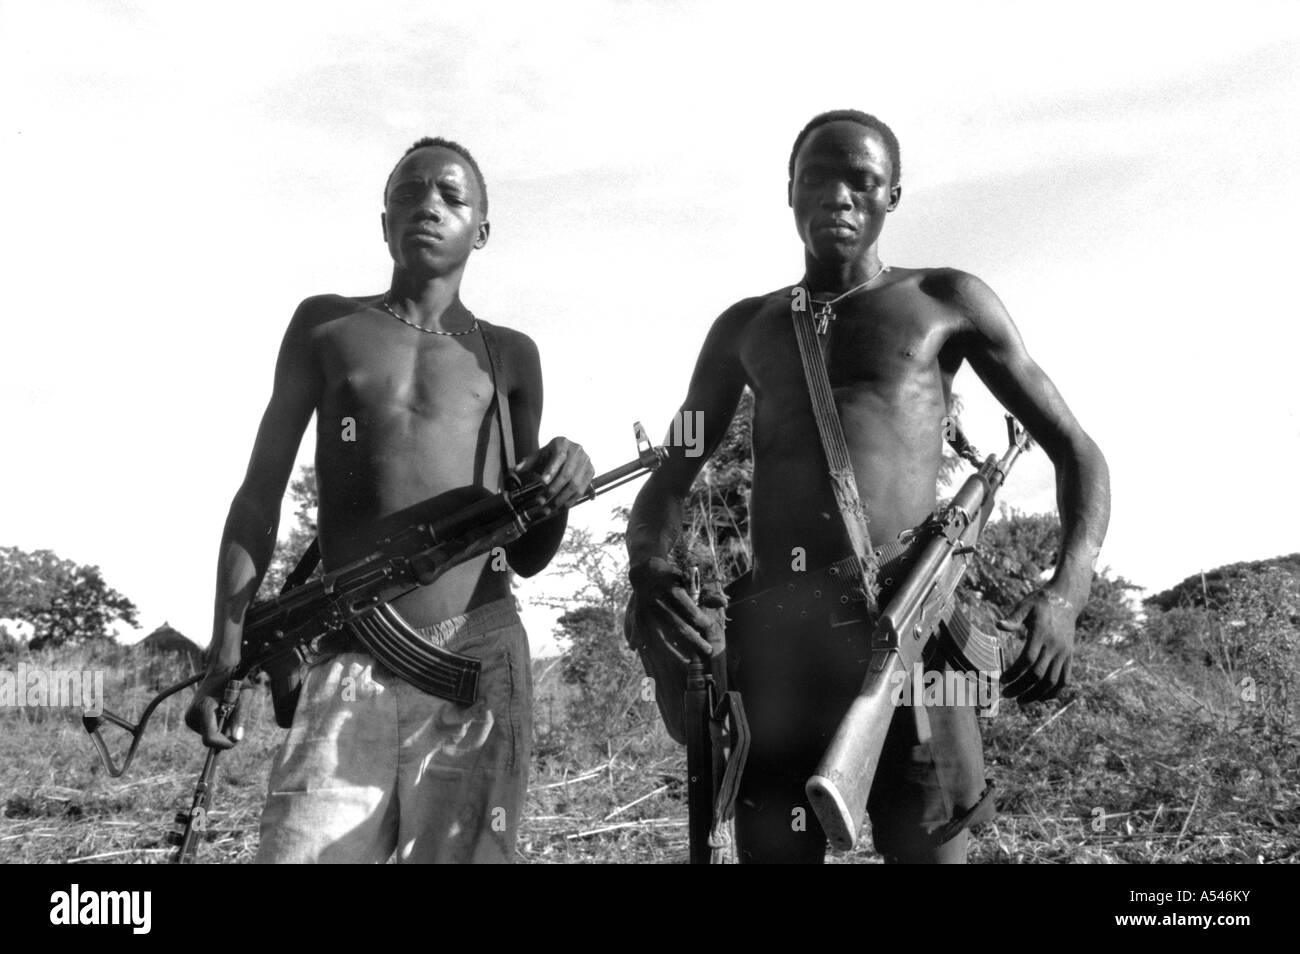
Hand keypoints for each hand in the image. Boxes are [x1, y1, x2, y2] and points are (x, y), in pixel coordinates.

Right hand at [184, 665, 247, 749]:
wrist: (219, 668)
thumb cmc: (235, 679)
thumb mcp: (245, 694)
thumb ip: (241, 715)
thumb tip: (237, 738)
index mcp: (204, 707)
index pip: (211, 738)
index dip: (225, 743)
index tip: (236, 738)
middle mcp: (192, 714)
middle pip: (211, 739)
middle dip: (225, 735)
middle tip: (236, 718)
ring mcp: (189, 718)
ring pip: (210, 736)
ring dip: (222, 729)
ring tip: (228, 709)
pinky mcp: (190, 719)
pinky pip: (207, 731)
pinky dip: (217, 726)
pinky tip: (220, 711)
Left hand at [516, 436, 595, 512]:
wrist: (568, 452)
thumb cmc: (551, 454)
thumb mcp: (539, 455)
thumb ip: (528, 462)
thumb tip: (515, 470)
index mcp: (563, 443)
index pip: (559, 457)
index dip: (551, 470)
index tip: (542, 481)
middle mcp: (578, 451)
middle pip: (568, 474)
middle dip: (553, 489)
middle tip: (540, 501)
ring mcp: (586, 463)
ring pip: (576, 485)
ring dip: (561, 499)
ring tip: (548, 509)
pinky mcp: (591, 473)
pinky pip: (582, 491)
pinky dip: (570, 501)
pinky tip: (559, 508)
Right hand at [626, 557, 725, 661]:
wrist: (644, 575)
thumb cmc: (671, 579)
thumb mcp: (688, 581)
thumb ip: (706, 594)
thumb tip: (724, 602)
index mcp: (672, 592)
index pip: (691, 612)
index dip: (704, 623)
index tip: (712, 630)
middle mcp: (659, 603)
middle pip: (680, 627)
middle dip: (696, 641)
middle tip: (708, 650)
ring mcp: (647, 614)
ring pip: (664, 638)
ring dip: (678, 652)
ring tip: (690, 661)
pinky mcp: (639, 622)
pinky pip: (651, 641)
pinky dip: (662, 651)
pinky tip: (672, 658)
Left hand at [997, 587, 1077, 702]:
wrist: (1066, 600)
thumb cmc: (1040, 603)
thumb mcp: (1025, 606)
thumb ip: (1013, 618)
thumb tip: (998, 625)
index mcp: (1041, 634)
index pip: (1027, 660)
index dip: (1014, 673)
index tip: (1001, 680)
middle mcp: (1055, 646)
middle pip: (1038, 674)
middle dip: (1021, 687)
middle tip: (1006, 694)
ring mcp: (1064, 653)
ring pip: (1052, 681)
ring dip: (1036, 694)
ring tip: (1020, 701)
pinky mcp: (1069, 657)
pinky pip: (1064, 679)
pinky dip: (1054, 692)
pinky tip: (1041, 698)